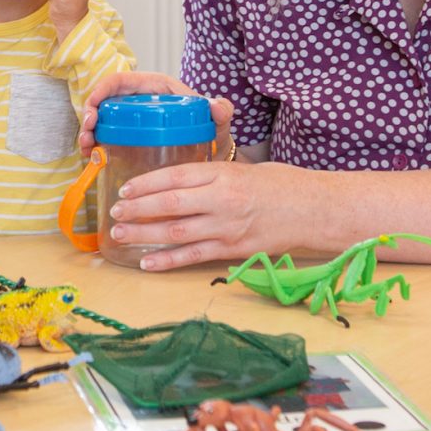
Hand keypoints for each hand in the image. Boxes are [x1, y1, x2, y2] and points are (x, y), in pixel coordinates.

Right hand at [77, 71, 235, 157]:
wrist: (213, 157)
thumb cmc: (214, 132)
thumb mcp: (219, 122)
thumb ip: (222, 112)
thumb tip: (216, 105)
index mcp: (157, 89)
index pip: (124, 80)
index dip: (104, 88)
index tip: (94, 104)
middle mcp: (141, 102)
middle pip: (107, 101)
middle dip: (91, 113)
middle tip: (88, 131)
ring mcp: (133, 122)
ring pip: (103, 121)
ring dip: (89, 132)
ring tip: (87, 147)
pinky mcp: (129, 141)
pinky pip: (107, 140)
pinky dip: (95, 147)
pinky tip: (91, 159)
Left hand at [106, 159, 310, 271]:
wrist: (315, 210)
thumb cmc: (284, 185)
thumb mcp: (247, 168)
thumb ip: (214, 174)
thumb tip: (182, 181)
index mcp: (224, 174)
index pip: (175, 176)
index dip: (146, 183)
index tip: (125, 188)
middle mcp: (222, 200)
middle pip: (169, 204)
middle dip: (137, 209)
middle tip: (114, 212)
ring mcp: (227, 228)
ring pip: (175, 232)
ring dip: (143, 234)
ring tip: (121, 234)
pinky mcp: (233, 251)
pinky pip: (193, 256)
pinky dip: (167, 261)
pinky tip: (147, 262)